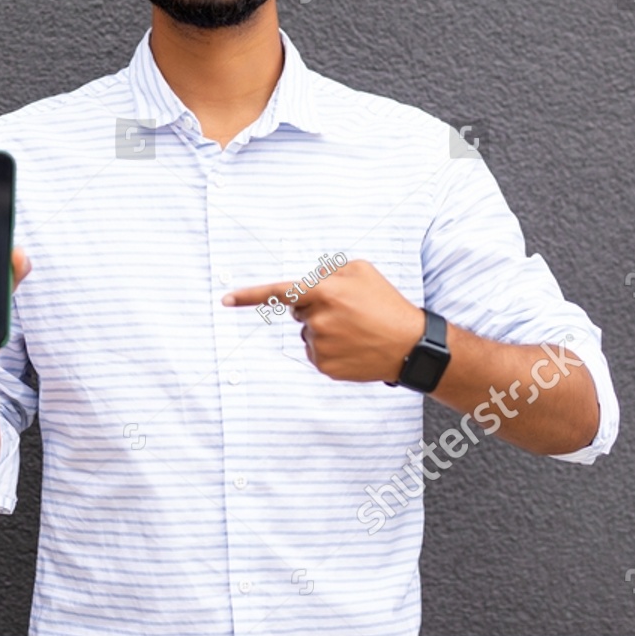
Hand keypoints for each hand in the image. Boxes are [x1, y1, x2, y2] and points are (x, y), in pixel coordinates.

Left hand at [222, 259, 424, 383]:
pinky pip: (315, 352)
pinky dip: (329, 349)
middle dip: (314, 308)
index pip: (279, 292)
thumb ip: (328, 270)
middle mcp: (317, 319)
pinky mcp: (323, 366)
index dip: (249, 296)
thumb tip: (308, 281)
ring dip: (324, 329)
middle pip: (297, 311)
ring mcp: (319, 345)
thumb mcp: (361, 271)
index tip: (225, 300)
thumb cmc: (386, 304)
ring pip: (306, 333)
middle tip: (347, 311)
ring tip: (355, 330)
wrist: (409, 345)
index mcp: (324, 292)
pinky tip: (352, 347)